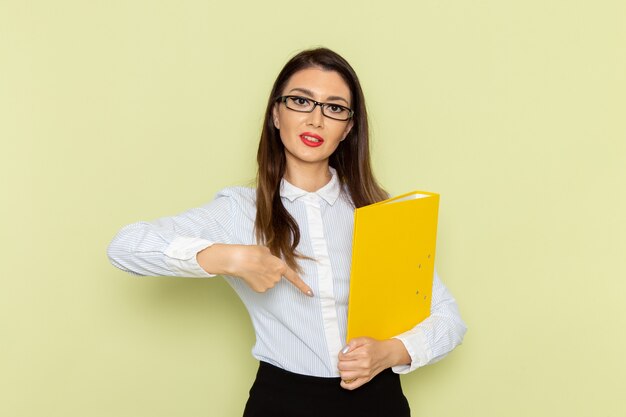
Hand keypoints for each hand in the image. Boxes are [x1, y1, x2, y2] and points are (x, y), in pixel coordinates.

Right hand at [198, 244, 312, 295]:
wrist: (238, 260)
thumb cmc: (252, 253)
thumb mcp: (266, 251)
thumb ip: (272, 258)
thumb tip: (270, 263)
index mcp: (280, 266)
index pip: (294, 278)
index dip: (303, 286)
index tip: (312, 294)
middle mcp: (277, 278)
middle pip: (276, 276)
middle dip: (270, 271)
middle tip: (260, 264)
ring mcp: (269, 285)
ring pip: (269, 281)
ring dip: (263, 276)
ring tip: (254, 268)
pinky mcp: (261, 290)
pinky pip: (262, 286)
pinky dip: (257, 281)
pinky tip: (251, 275)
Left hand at [337, 337, 409, 389]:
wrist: (387, 354)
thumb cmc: (375, 346)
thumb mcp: (364, 339)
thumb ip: (352, 343)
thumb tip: (344, 351)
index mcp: (363, 353)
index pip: (343, 357)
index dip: (341, 354)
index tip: (344, 353)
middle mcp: (364, 365)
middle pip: (342, 366)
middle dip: (341, 362)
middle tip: (345, 359)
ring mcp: (365, 374)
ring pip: (344, 376)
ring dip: (342, 371)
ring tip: (347, 367)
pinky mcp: (366, 380)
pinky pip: (352, 386)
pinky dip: (345, 384)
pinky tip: (345, 379)